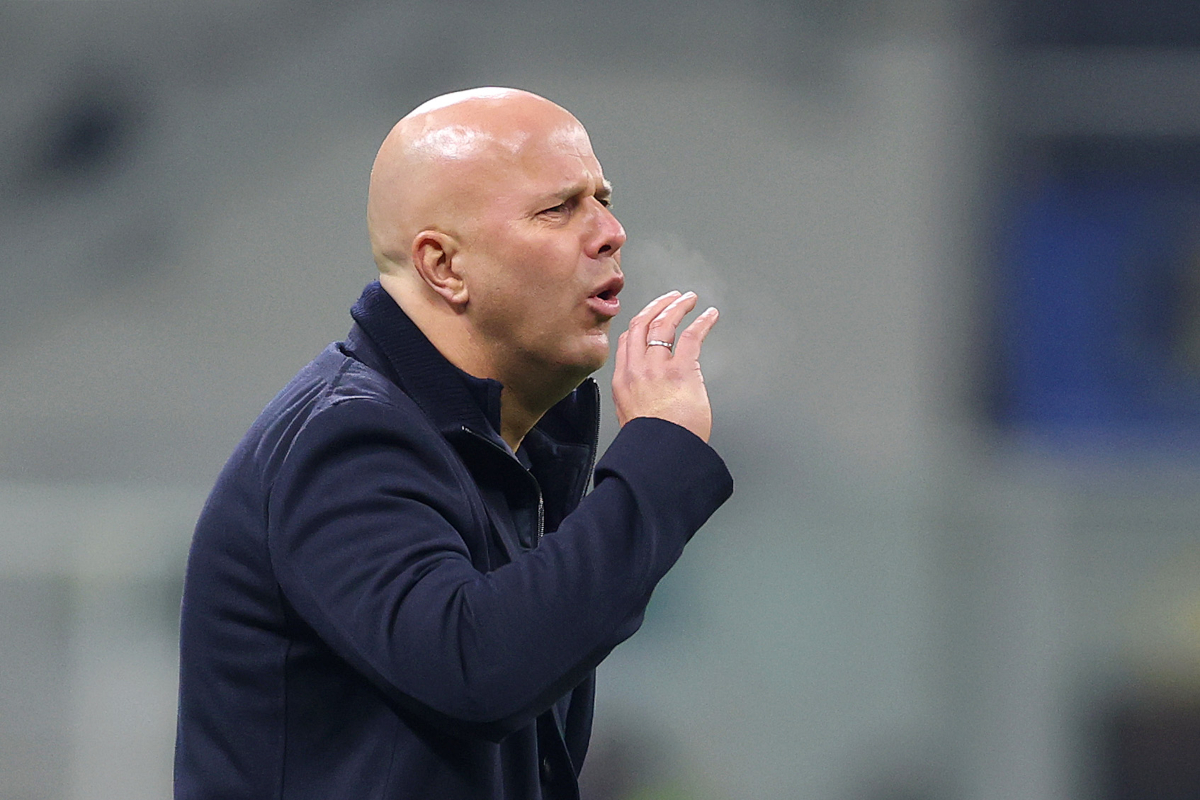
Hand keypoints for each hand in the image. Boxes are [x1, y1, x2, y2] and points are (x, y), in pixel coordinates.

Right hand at [612, 291, 718, 441]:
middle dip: (657, 307)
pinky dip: (701, 322)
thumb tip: (648, 399)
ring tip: (688, 300)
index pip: (627, 341)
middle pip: (642, 324)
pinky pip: (691, 337)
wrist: (661, 455)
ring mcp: (658, 368)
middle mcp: (637, 369)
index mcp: (622, 382)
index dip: (640, 323)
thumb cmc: (652, 444)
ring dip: (677, 308)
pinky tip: (709, 316)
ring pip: (664, 324)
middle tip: (670, 299)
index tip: (650, 315)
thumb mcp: (632, 418)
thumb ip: (637, 401)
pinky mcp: (681, 370)